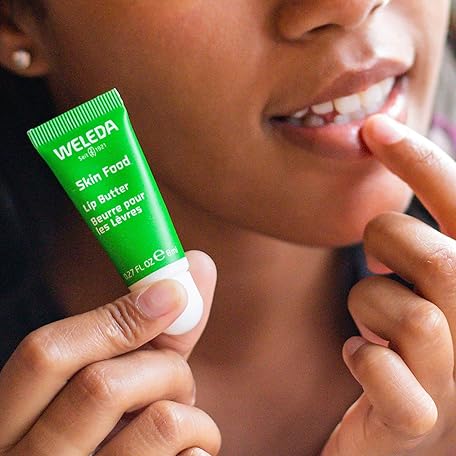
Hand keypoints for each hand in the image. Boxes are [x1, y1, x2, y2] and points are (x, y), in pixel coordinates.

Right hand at [0, 251, 220, 455]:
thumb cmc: (111, 434)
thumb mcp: (115, 387)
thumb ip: (152, 330)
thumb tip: (198, 261)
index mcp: (13, 420)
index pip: (45, 353)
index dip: (114, 318)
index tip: (171, 293)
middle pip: (104, 384)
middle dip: (163, 365)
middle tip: (176, 373)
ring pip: (160, 422)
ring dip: (191, 407)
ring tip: (183, 415)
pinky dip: (201, 444)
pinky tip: (186, 451)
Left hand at [322, 115, 455, 454]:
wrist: (405, 441)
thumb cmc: (410, 352)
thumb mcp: (421, 288)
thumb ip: (420, 242)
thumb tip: (386, 161)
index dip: (423, 163)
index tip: (375, 129)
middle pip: (433, 255)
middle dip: (384, 244)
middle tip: (377, 262)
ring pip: (405, 311)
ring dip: (367, 305)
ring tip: (369, 325)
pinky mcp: (418, 424)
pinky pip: (380, 373)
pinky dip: (359, 359)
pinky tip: (359, 361)